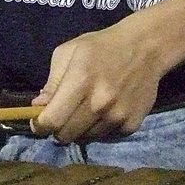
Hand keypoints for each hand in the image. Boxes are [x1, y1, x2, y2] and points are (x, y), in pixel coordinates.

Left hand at [30, 12, 162, 142]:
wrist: (146, 47)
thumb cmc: (102, 46)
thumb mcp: (69, 51)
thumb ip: (52, 81)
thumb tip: (38, 107)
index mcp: (80, 81)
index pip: (52, 121)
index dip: (40, 126)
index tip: (38, 123)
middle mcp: (99, 103)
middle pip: (66, 136)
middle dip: (58, 128)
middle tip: (63, 115)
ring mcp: (117, 116)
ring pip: (85, 139)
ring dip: (80, 129)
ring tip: (87, 109)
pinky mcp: (131, 125)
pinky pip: (105, 137)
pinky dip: (100, 128)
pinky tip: (105, 110)